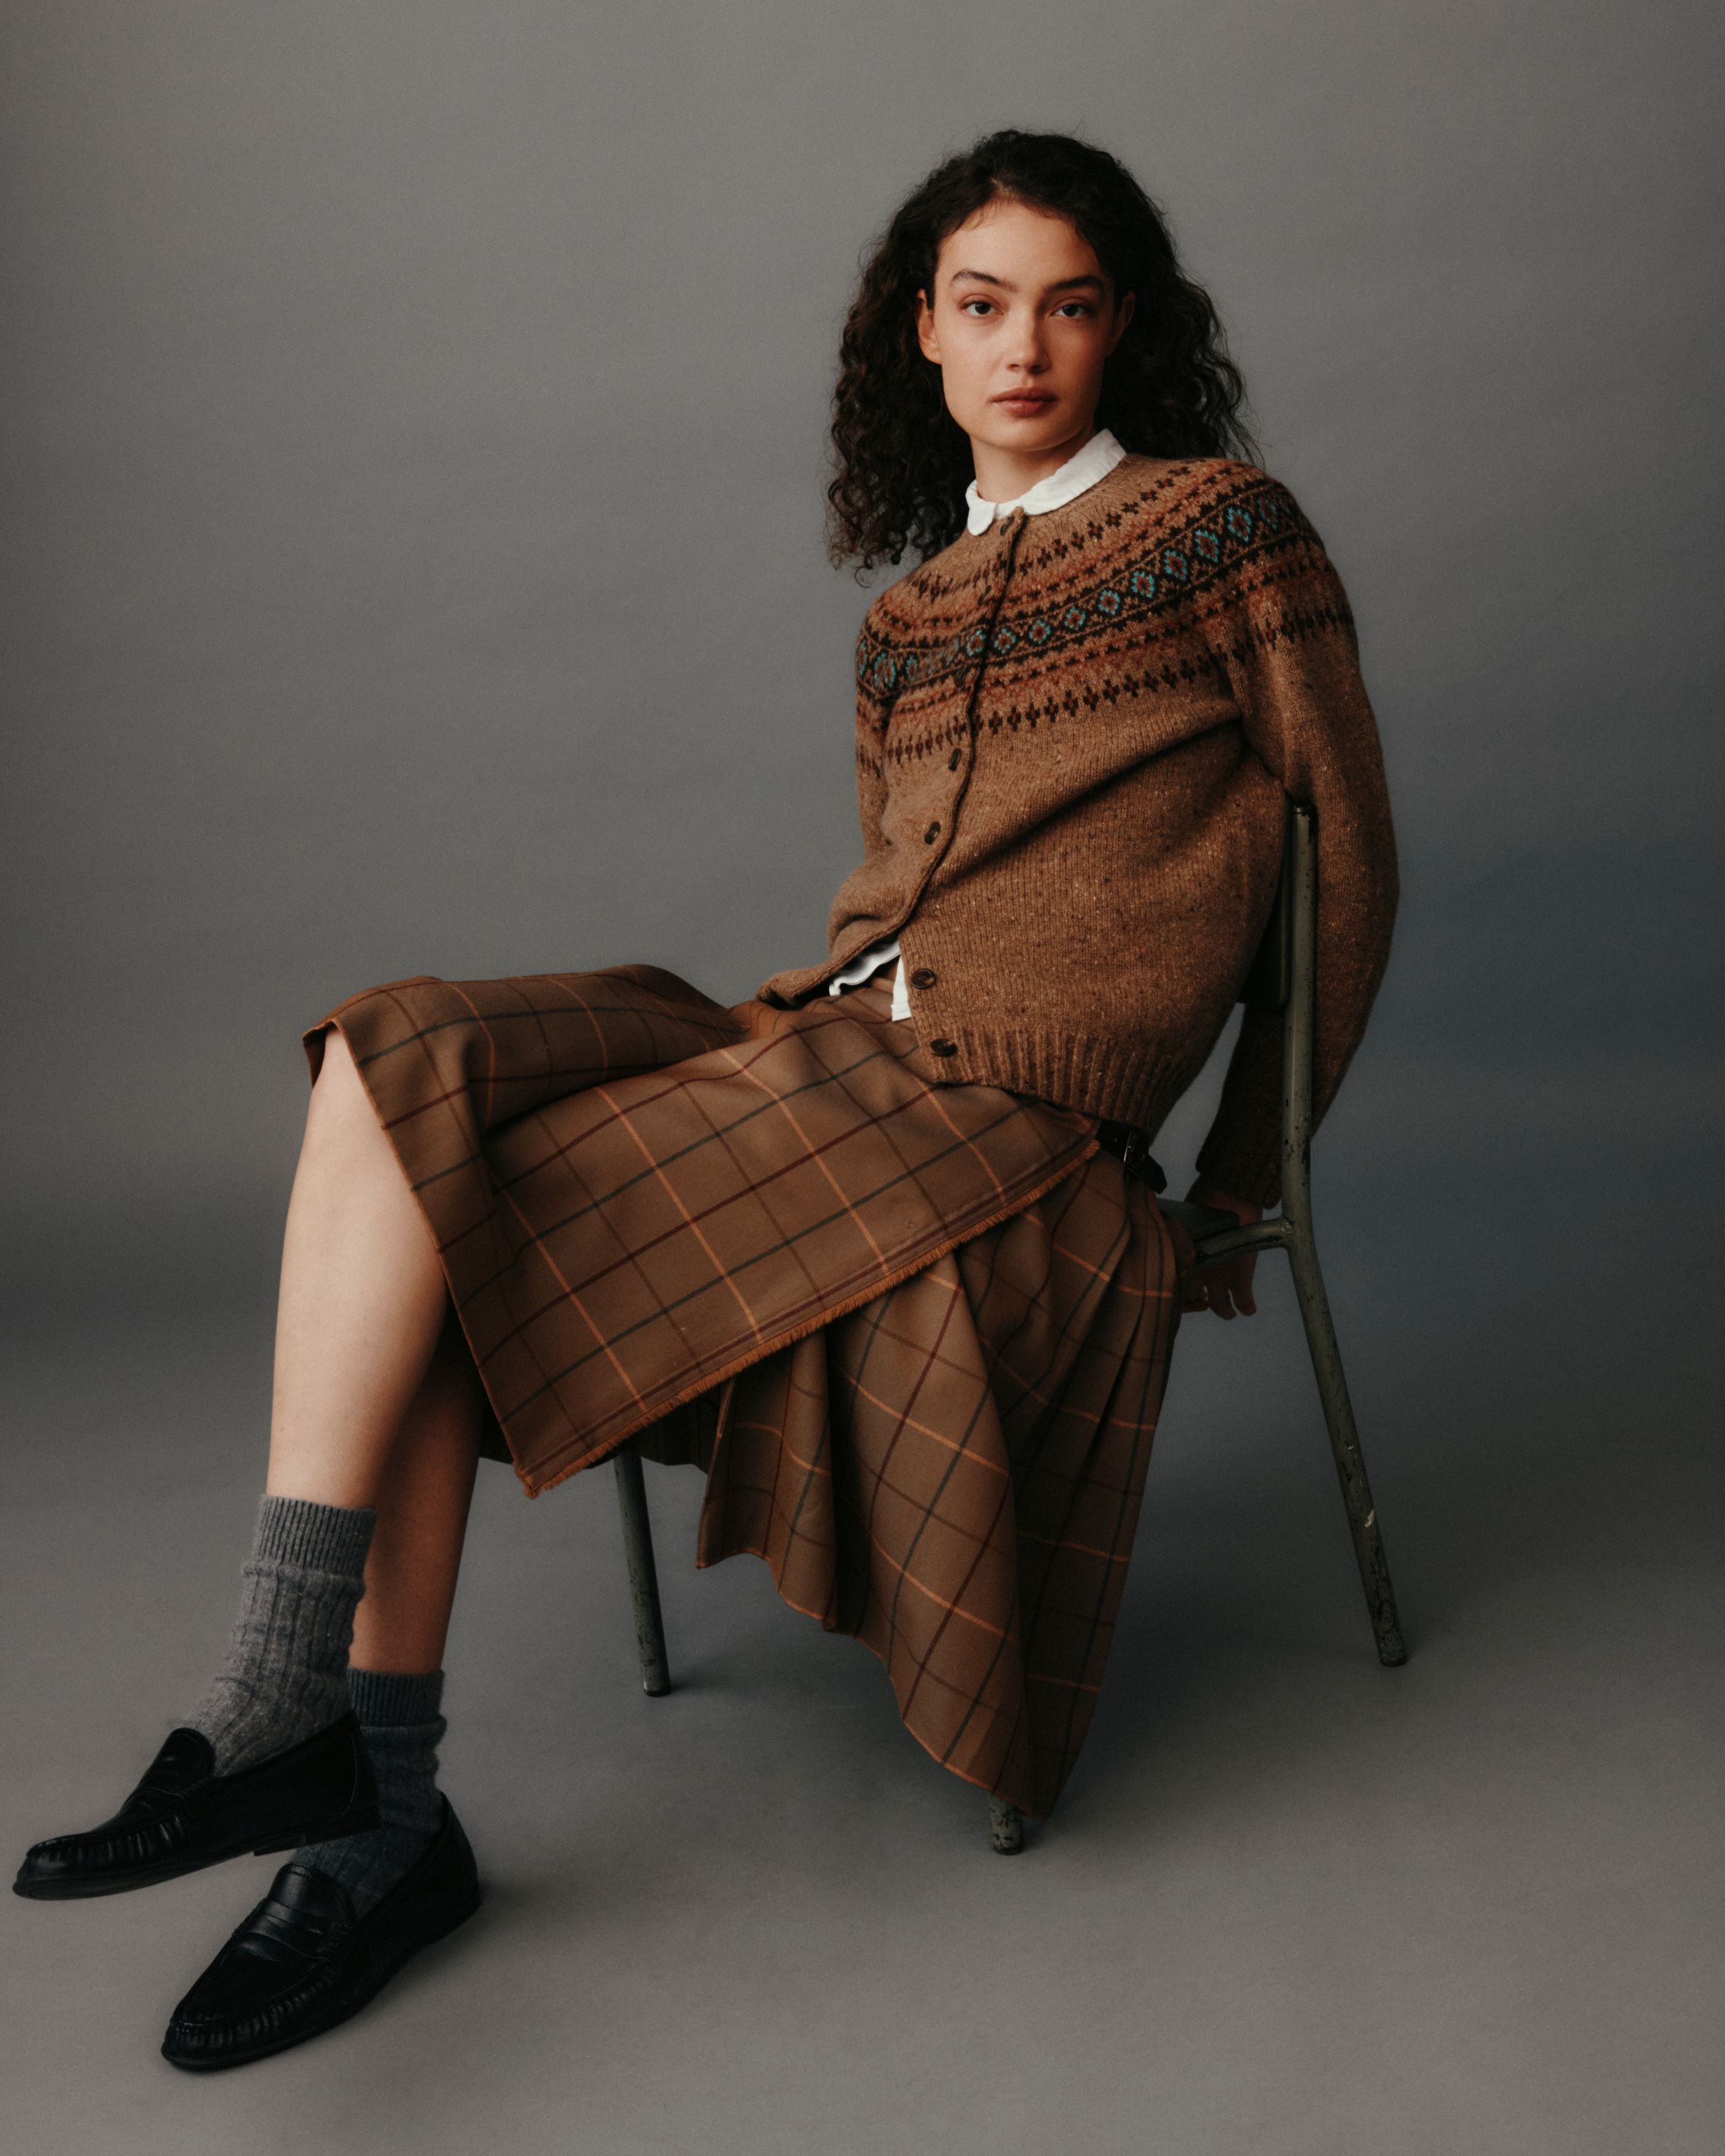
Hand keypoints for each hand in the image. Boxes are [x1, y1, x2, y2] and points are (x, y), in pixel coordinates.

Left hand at [1180, 1179, 1262, 1319]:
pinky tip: (1247, 1308)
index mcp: (1181, 1258)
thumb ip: (1180, 1239)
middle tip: (1205, 1300)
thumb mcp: (1183, 1221)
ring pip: (1220, 1307)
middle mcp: (1197, 1272)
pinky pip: (1244, 1302)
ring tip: (1228, 1310)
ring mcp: (1220, 1277)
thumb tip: (1174, 1241)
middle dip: (1198, 1302)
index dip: (1177, 1290)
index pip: (1173, 1285)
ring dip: (1223, 1311)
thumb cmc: (1204, 1199)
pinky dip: (1246, 1307)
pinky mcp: (1242, 1275)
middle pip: (1193, 1299)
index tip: (1183, 1287)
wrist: (1232, 1194)